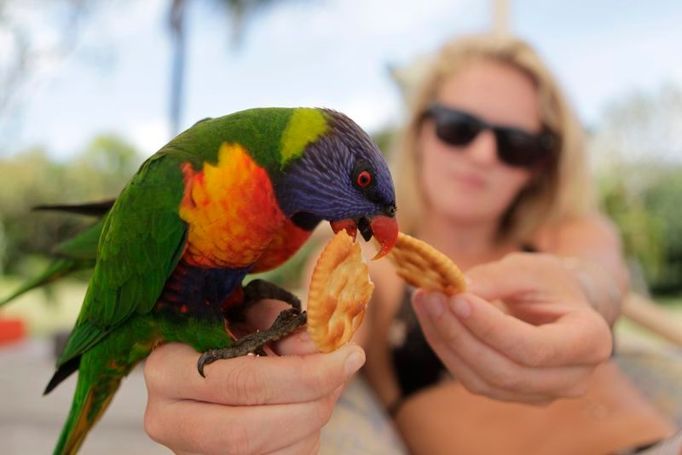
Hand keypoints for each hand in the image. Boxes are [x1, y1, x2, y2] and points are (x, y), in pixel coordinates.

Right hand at [143, 300, 364, 454]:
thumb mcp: (253, 313)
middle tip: (344, 372)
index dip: (301, 374)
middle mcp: (166, 418)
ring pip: (263, 453)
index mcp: (166, 367)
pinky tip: (310, 410)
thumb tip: (321, 348)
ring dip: (311, 422)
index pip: (239, 381)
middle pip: (248, 430)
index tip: (347, 356)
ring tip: (328, 387)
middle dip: (311, 403)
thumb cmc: (233, 330)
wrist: (213, 362)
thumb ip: (285, 323)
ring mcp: (186, 452)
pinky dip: (303, 440)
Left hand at [412, 253, 611, 404]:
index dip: (491, 327)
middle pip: (506, 371)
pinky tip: (431, 319)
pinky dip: (447, 349)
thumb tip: (454, 290)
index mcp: (591, 341)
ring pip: (483, 380)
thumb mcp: (529, 269)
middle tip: (428, 296)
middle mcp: (573, 378)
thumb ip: (494, 279)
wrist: (564, 305)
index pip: (535, 348)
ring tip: (424, 301)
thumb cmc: (550, 283)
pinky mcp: (514, 395)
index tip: (456, 298)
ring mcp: (544, 393)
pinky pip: (472, 380)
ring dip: (446, 341)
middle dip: (459, 334)